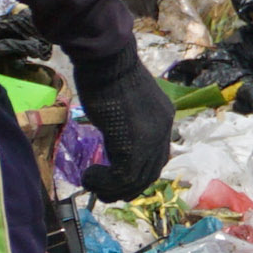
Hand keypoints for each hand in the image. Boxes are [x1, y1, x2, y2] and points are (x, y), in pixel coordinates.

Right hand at [69, 51, 176, 205]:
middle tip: (103, 191)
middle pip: (149, 173)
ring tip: (91, 183)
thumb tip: (116, 140)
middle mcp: (162, 131)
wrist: (108, 61)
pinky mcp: (134, 147)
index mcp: (163, 119)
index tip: (116, 178)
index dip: (137, 173)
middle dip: (126, 187)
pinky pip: (122, 178)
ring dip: (111, 188)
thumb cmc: (108, 73)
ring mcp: (150, 140)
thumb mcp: (124, 102)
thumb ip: (127, 123)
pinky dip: (104, 183)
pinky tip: (88, 176)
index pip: (156, 157)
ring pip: (135, 180)